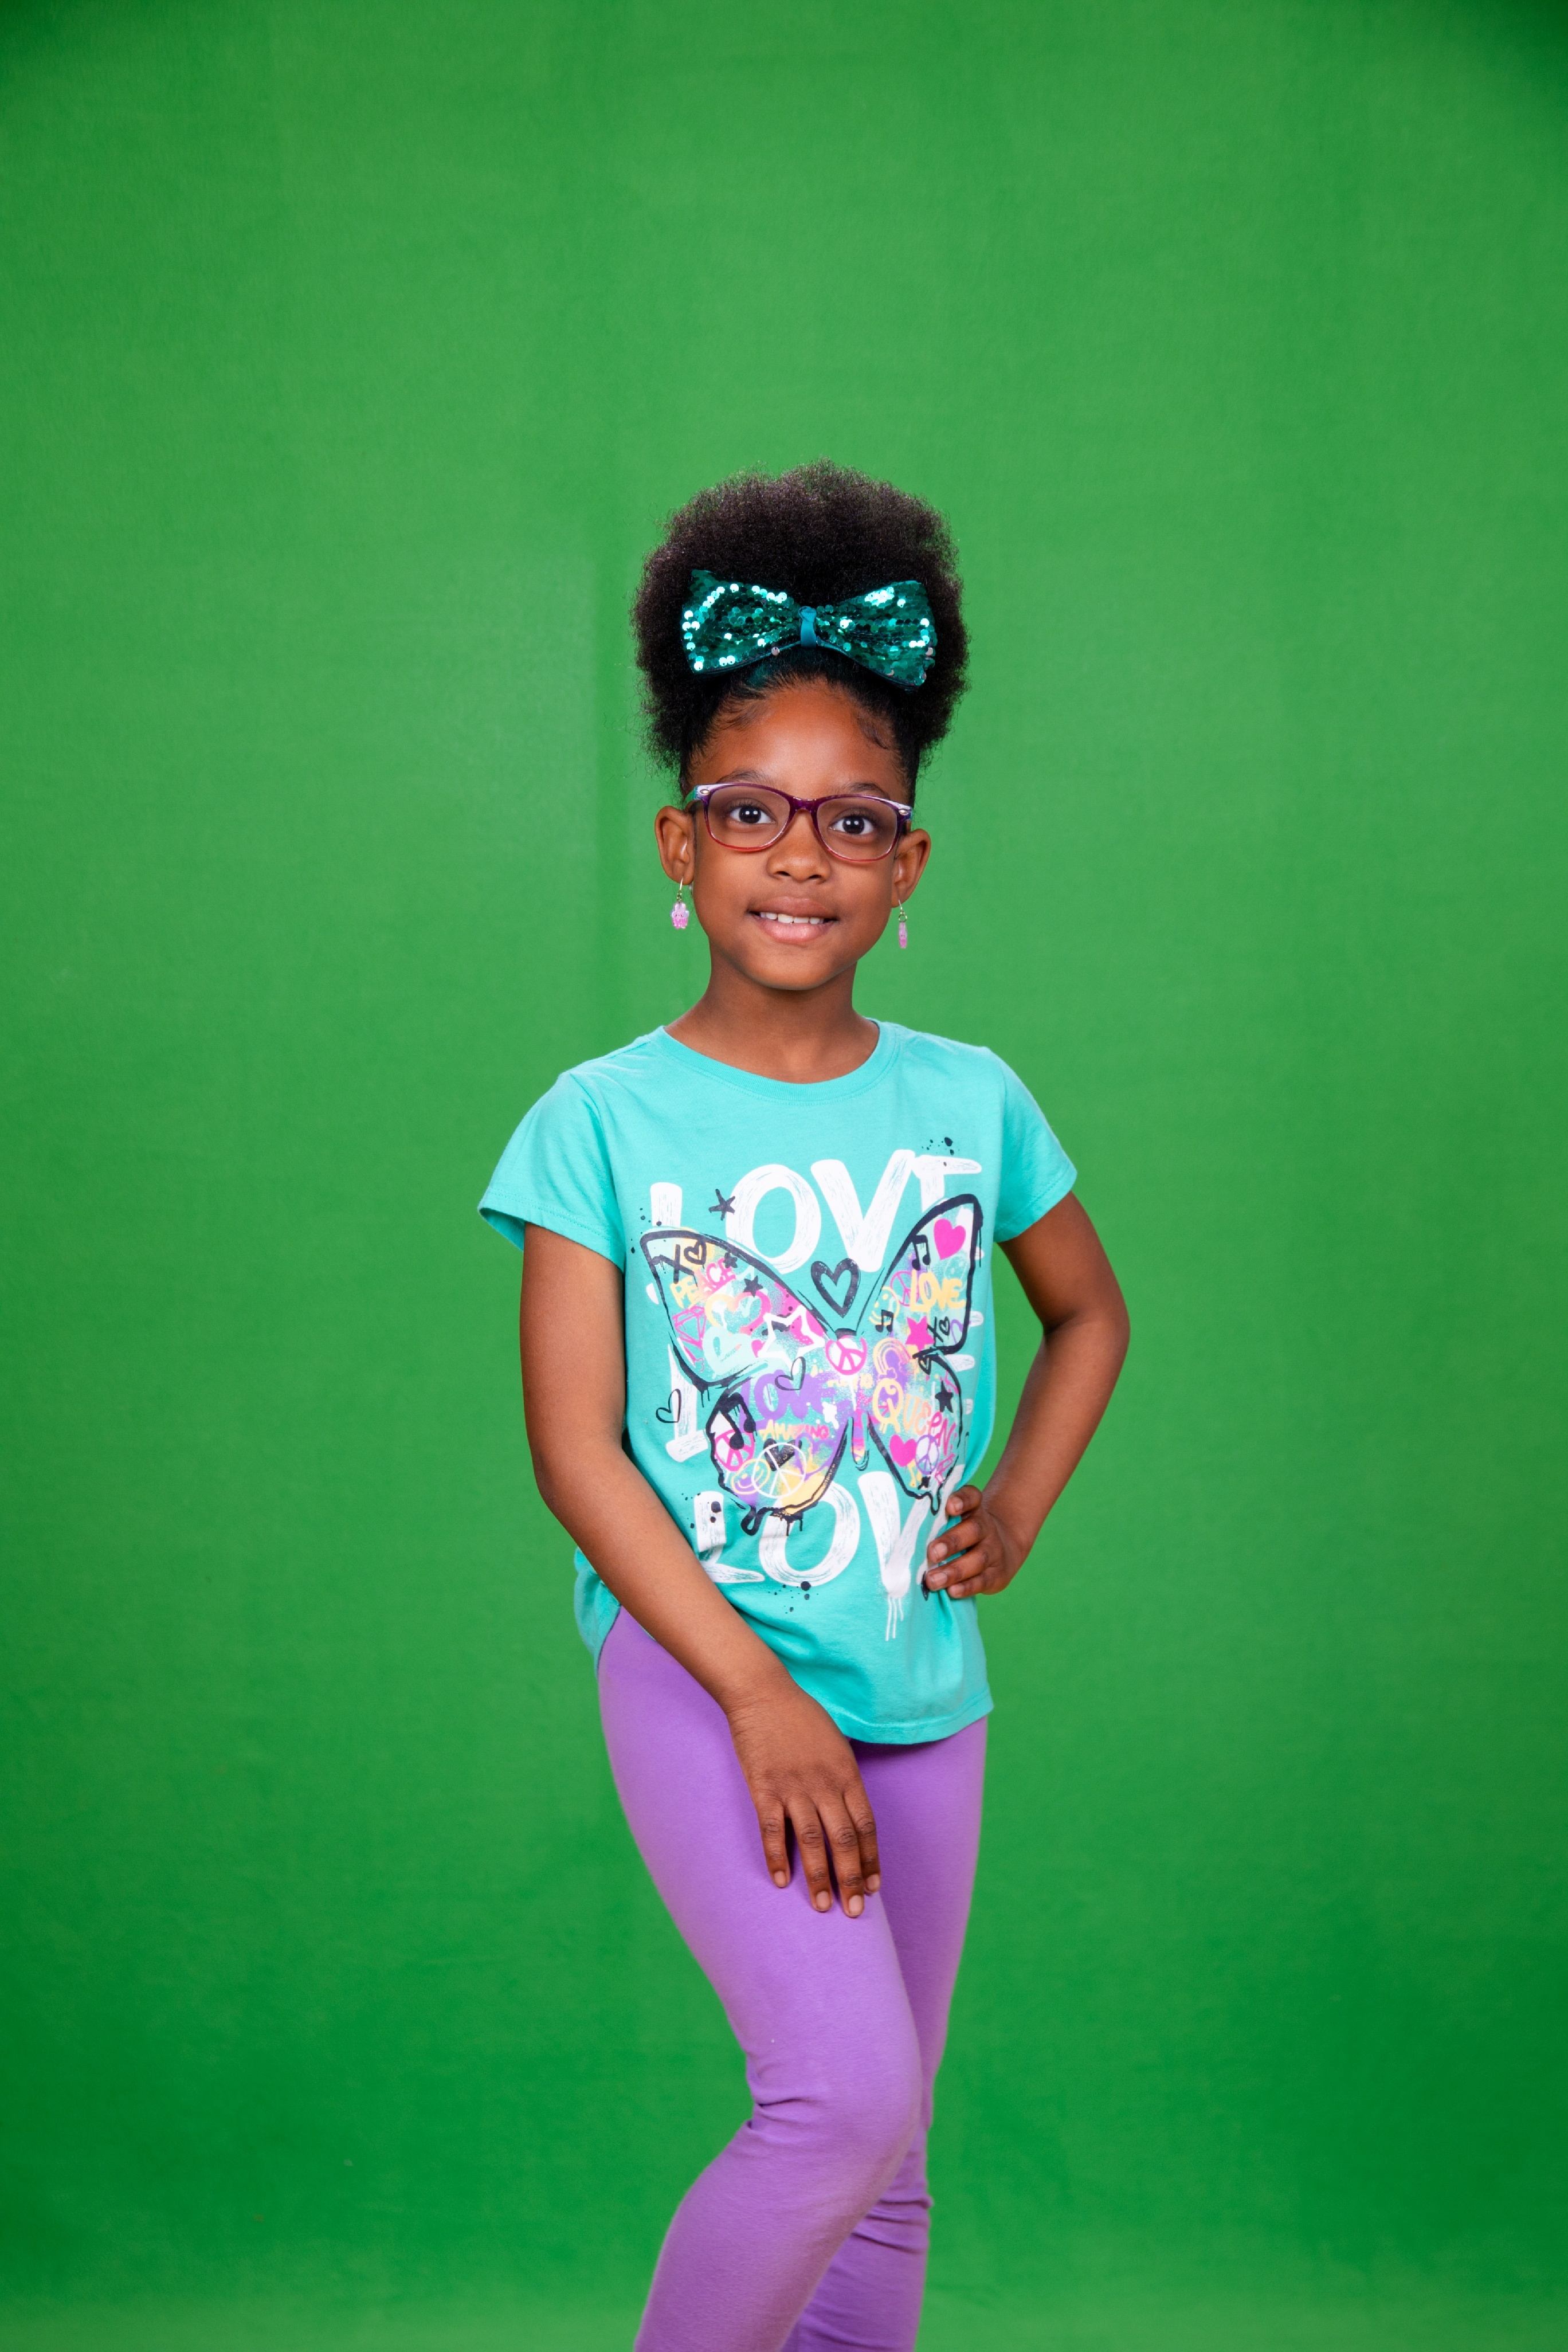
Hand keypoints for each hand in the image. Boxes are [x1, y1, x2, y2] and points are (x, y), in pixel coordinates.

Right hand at [724, 1678, 880, 1916]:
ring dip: (819, 1876)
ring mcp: (794, 1787)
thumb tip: (851, 1812)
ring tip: (823, 1906)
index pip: (865, 1825)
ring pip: (811, 1840)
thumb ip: (844, 1779)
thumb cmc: (802, 1717)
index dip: (870, 1859)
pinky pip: (773, 1830)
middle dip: (851, 1878)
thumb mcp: (837, 1744)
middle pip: (843, 1839)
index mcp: (847, 1773)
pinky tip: (782, 1881)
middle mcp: (825, 1784)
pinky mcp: (764, 1788)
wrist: (763, 1693)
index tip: (873, 1888)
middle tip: (853, 1911)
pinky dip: (777, 1857)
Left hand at [922, 1483, 1025, 1599]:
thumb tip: (902, 1536)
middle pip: (973, 1530)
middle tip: (932, 1553)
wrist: (1002, 1551)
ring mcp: (994, 1551)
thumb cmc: (964, 1535)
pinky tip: (951, 1591)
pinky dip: (967, 1587)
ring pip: (978, 1559)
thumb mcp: (956, 1522)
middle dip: (951, 1541)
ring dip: (954, 1570)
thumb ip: (936, 1523)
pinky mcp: (997, 1574)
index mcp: (973, 1510)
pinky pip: (983, 1581)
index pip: (972, 1498)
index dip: (962, 1500)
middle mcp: (986, 1528)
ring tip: (933, 1580)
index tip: (949, 1506)